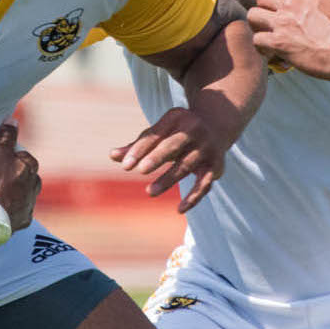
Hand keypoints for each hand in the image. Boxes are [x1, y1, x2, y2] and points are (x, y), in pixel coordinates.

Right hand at [0, 123, 40, 229]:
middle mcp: (35, 186)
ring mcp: (30, 204)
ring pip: (22, 193)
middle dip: (13, 175)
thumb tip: (13, 119)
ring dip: (12, 193)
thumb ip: (6, 136)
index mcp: (31, 168)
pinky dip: (9, 209)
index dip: (8, 156)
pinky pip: (17, 212)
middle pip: (24, 175)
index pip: (22, 155)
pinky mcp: (23, 220)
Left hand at [109, 107, 229, 212]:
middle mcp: (194, 131)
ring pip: (186, 166)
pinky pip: (204, 184)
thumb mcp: (159, 133)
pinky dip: (194, 198)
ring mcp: (207, 149)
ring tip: (150, 192)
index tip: (125, 166)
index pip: (155, 135)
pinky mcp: (215, 167)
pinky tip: (180, 210)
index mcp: (176, 118)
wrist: (217, 127)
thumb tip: (112, 156)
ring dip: (169, 179)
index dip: (140, 149)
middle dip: (157, 157)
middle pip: (173, 145)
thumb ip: (138, 145)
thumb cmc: (177, 132)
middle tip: (141, 170)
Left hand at [249, 0, 329, 80]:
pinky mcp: (278, 42)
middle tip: (271, 22)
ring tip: (267, 35)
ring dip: (258, 26)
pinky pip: (257, 39)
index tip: (281, 9)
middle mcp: (290, 3)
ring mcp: (282, 22)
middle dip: (265, 10)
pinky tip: (271, 51)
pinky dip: (261, 47)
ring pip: (253, 16)